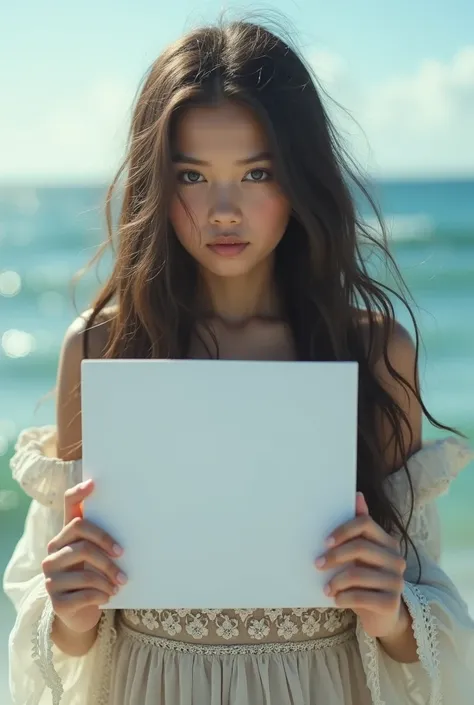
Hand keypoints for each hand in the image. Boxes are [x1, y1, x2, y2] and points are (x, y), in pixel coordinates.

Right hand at [42, 479, 126, 634]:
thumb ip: (105, 539)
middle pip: (82, 540)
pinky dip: (101, 595)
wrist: (81, 613)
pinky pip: (83, 594)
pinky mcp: (55, 600)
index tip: (93, 484)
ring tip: (120, 584)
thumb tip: (137, 518)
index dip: (78, 494)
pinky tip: (108, 596)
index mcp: (65, 536)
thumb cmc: (95, 576)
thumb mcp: (98, 556)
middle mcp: (53, 552)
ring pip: (84, 570)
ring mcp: (50, 576)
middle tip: (124, 558)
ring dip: (108, 577)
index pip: (68, 507)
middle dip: (106, 550)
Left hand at [316, 491, 407, 638]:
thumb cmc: (367, 579)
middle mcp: (396, 559)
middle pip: (360, 547)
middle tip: (317, 564)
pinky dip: (343, 598)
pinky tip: (336, 599)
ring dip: (335, 581)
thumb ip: (360, 526)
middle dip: (334, 556)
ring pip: (357, 574)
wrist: (383, 616)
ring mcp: (396, 581)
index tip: (325, 542)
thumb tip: (357, 495)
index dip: (343, 529)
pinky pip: (361, 597)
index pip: (365, 523)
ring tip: (326, 588)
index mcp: (388, 542)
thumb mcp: (362, 553)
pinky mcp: (391, 603)